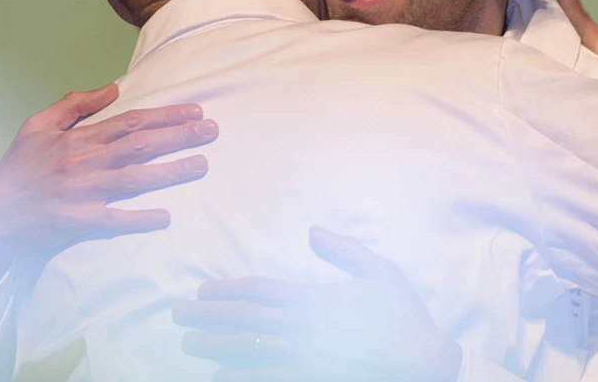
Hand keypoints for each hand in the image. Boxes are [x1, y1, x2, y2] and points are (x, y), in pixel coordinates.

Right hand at [0, 83, 217, 290]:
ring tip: (201, 164)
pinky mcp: (77, 221)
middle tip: (211, 131)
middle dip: (179, 136)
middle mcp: (85, 162)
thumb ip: (75, 104)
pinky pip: (112, 220)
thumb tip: (112, 87)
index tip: (195, 112)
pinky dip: (138, 218)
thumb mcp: (39, 125)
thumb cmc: (18, 168)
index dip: (165, 116)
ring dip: (170, 171)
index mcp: (79, 138)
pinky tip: (165, 216)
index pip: (131, 122)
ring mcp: (83, 192)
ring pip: (134, 178)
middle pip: (140, 145)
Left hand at [173, 226, 461, 381]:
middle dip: (205, 316)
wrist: (422, 362)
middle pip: (242, 320)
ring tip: (188, 344)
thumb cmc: (403, 316)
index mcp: (313, 298)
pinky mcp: (309, 380)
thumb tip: (313, 230)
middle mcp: (301, 328)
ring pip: (246, 350)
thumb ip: (344, 249)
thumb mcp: (380, 271)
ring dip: (213, 346)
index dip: (225, 290)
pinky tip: (218, 375)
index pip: (258, 290)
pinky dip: (238, 375)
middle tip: (176, 315)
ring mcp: (303, 359)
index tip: (201, 291)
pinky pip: (265, 378)